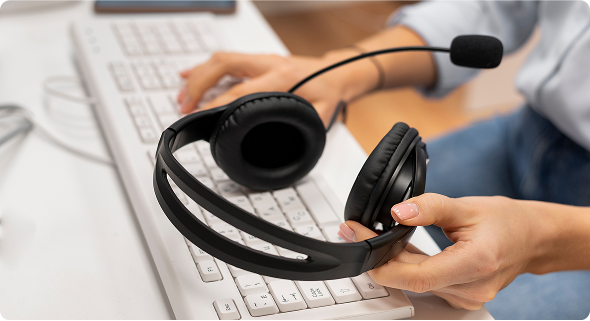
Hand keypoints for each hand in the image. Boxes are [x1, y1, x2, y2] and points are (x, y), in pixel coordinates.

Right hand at [176, 51, 376, 125]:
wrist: (337, 73)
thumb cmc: (329, 92)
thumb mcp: (322, 114)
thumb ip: (303, 126)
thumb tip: (287, 146)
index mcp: (282, 77)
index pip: (242, 89)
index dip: (218, 102)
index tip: (202, 114)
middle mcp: (268, 64)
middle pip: (223, 65)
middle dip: (199, 85)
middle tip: (185, 106)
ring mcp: (260, 60)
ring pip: (220, 60)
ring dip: (197, 76)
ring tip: (181, 97)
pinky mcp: (256, 61)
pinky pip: (224, 60)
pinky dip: (203, 68)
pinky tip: (187, 75)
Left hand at [338, 193, 545, 309]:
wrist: (532, 239)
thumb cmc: (507, 222)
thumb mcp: (467, 206)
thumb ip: (430, 207)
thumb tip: (398, 212)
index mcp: (473, 265)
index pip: (413, 276)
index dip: (380, 259)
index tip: (359, 236)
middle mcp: (469, 289)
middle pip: (409, 279)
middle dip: (379, 255)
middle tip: (358, 230)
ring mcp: (465, 297)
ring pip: (414, 282)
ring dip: (391, 260)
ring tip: (374, 235)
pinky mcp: (460, 296)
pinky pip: (425, 283)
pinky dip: (408, 265)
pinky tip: (399, 248)